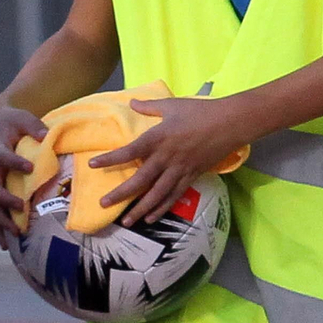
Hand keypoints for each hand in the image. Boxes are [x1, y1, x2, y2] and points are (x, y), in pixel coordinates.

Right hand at [0, 99, 48, 249]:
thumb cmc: (13, 122)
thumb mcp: (23, 117)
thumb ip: (34, 126)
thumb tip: (46, 135)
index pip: (1, 156)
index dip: (13, 162)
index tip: (29, 167)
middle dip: (4, 199)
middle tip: (20, 207)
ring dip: (0, 220)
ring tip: (15, 232)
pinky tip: (5, 244)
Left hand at [89, 97, 241, 226]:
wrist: (229, 124)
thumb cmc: (199, 111)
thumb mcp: (171, 105)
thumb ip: (149, 107)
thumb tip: (131, 102)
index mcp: (158, 138)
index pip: (129, 151)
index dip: (110, 159)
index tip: (93, 165)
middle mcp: (166, 157)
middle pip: (140, 180)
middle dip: (121, 193)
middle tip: (103, 204)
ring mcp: (179, 170)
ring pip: (157, 194)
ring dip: (140, 208)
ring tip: (127, 220)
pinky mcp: (191, 177)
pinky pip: (174, 196)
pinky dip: (162, 208)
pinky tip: (151, 218)